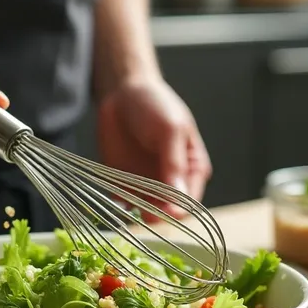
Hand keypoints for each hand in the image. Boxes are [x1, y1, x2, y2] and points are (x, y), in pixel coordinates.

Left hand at [97, 77, 211, 217]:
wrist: (123, 93)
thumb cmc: (155, 105)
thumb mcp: (170, 130)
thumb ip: (174, 163)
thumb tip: (180, 198)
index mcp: (192, 170)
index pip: (191, 201)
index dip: (180, 210)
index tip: (167, 211)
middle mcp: (171, 182)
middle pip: (168, 212)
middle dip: (158, 215)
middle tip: (146, 213)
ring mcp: (147, 185)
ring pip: (146, 212)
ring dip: (138, 214)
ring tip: (129, 206)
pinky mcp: (124, 184)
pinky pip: (123, 204)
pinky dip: (119, 208)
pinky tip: (114, 203)